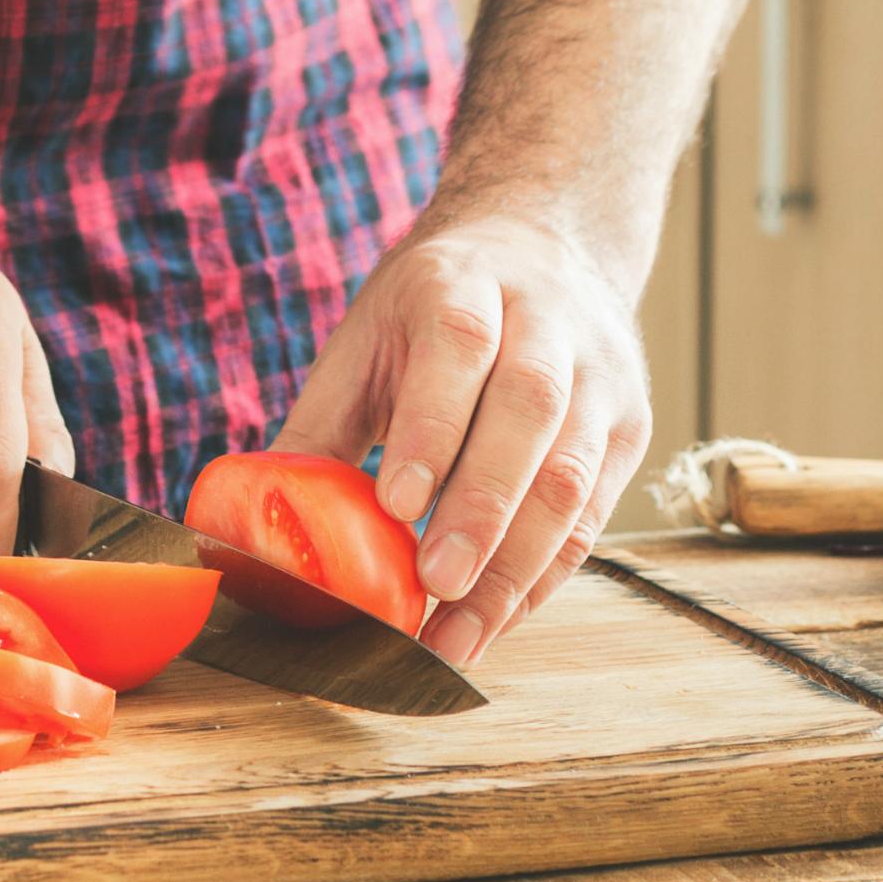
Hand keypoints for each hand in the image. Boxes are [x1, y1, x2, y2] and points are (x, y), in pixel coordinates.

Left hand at [273, 210, 652, 664]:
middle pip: (530, 412)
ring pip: (574, 472)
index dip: (433, 427)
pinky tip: (496, 620)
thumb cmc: (432, 309)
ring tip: (460, 636)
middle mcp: (547, 321)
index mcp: (465, 282)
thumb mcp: (366, 339)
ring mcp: (599, 375)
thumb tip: (253, 524)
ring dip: (517, 565)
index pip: (460, 348)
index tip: (396, 504)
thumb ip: (318, 427)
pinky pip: (594, 513)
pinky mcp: (629, 427)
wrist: (541, 246)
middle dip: (482, 508)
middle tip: (434, 585)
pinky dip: (544, 576)